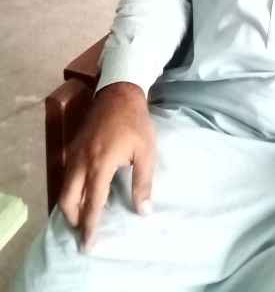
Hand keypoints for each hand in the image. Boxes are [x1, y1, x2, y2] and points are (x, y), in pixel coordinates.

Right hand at [58, 81, 155, 251]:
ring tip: (82, 217)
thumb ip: (143, 183)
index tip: (88, 244)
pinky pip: (66, 175)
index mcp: (100, 164)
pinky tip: (82, 193)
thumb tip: (143, 212)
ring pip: (64, 188)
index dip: (90, 226)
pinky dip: (70, 189)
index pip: (92, 203)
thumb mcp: (146, 152)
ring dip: (70, 205)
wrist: (119, 93)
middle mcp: (81, 162)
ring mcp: (74, 153)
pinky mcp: (73, 147)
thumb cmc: (136, 123)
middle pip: (68, 199)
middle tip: (84, 231)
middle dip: (74, 219)